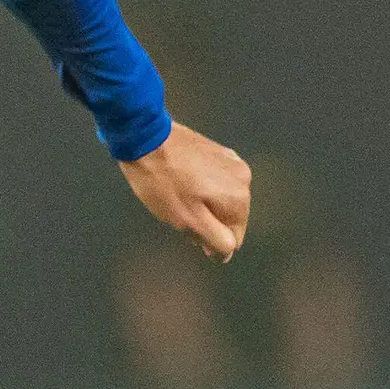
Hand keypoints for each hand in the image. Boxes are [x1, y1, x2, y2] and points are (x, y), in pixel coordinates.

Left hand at [120, 122, 248, 260]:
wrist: (145, 137)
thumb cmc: (163, 183)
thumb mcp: (187, 220)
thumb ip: (215, 240)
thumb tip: (229, 251)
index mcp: (239, 197)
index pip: (233, 237)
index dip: (209, 240)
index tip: (187, 230)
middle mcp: (243, 178)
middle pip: (228, 218)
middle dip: (206, 221)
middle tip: (179, 213)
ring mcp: (232, 161)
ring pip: (221, 200)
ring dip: (203, 205)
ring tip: (178, 197)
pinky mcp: (218, 151)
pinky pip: (215, 182)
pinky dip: (202, 188)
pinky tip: (182, 183)